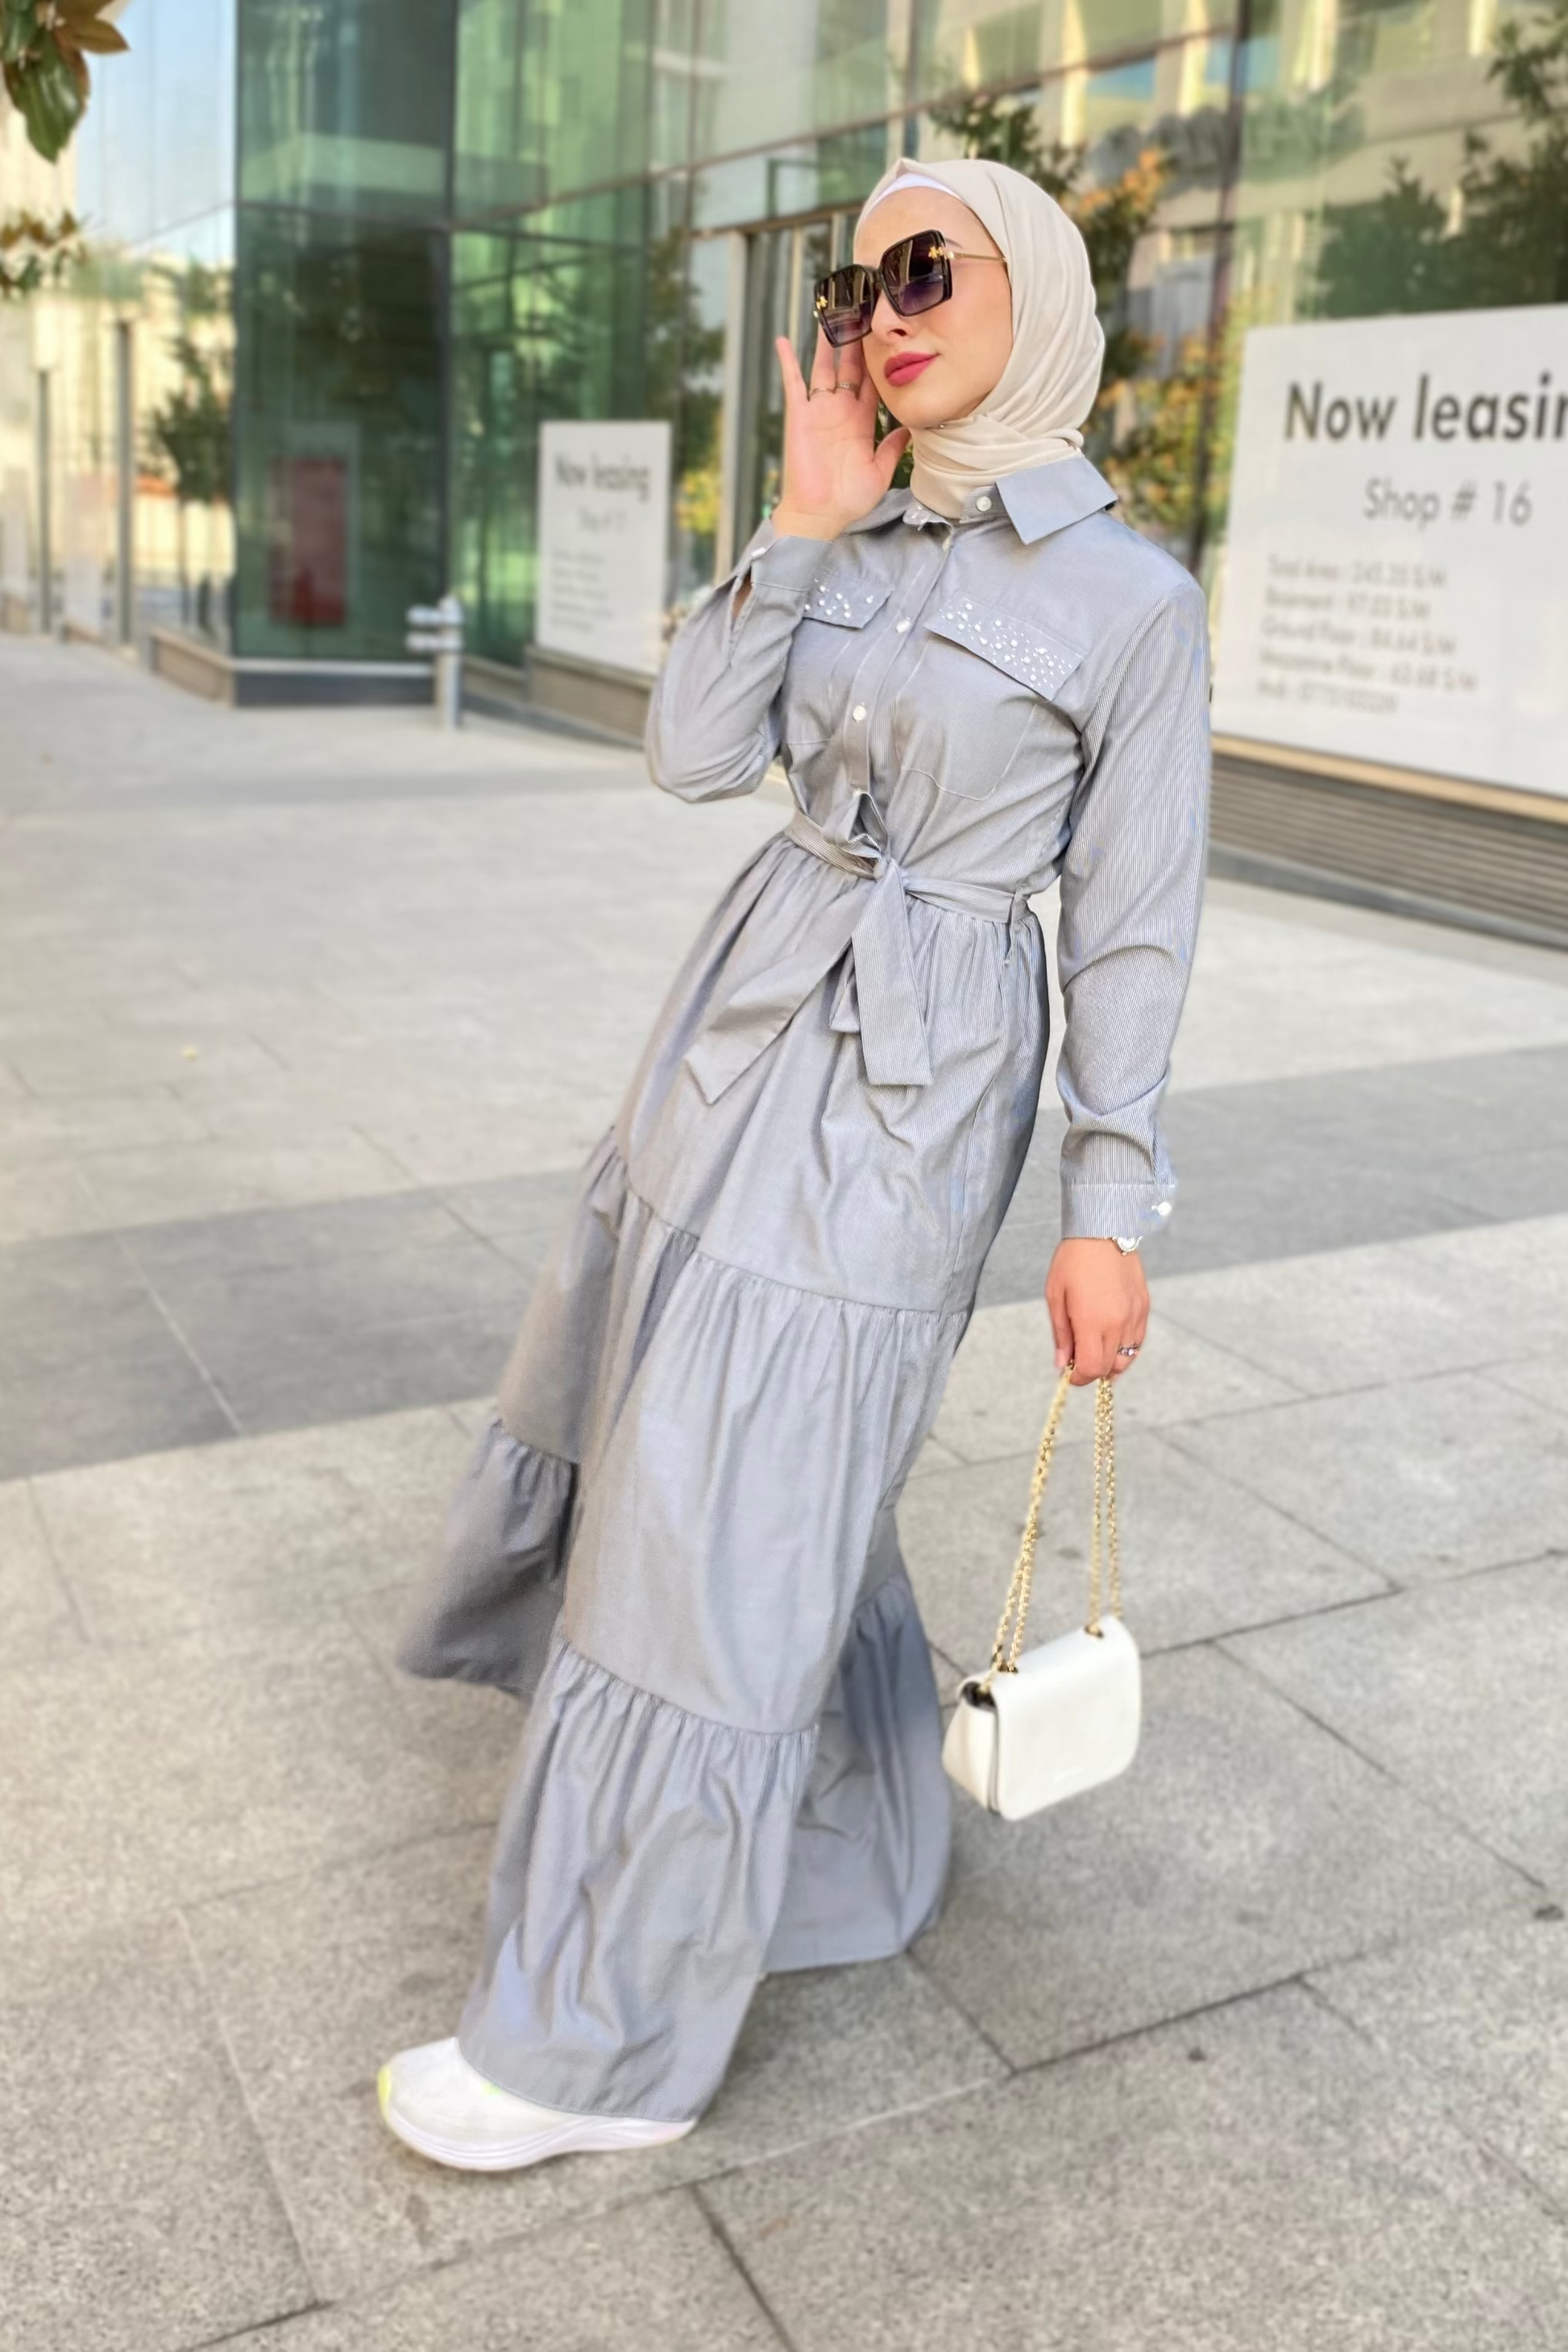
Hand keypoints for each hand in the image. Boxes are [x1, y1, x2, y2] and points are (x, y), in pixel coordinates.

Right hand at [769, 326, 911, 542]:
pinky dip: (787, 362)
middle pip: (850, 366)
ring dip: (828, 341)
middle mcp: (840, 410)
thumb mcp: (881, 472)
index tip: (888, 336)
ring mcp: (819, 411)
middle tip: (864, 310)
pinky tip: (784, 340)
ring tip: (833, 312)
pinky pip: (792, 384)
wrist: (820, 515)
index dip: (880, 359)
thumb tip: (913, 426)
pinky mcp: (799, 416)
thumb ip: (894, 447)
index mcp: (861, 421)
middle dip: (857, 340)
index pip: (874, 382)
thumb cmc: (848, 499)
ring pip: (824, 367)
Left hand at [1045, 1240, 1148, 1383]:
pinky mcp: (1144, 1308)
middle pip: (1109, 1368)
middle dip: (1092, 1372)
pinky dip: (1125, 1349)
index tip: (1069, 1374)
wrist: (1103, 1230)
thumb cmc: (1073, 1260)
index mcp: (1092, 1322)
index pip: (1091, 1369)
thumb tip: (1062, 1363)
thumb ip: (1061, 1334)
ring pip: (1127, 1358)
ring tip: (1094, 1352)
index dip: (1079, 1378)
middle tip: (1077, 1362)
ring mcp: (1134, 1316)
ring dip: (1110, 1363)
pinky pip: (1137, 1341)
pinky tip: (1111, 1341)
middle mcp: (1118, 1324)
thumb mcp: (1056, 1296)